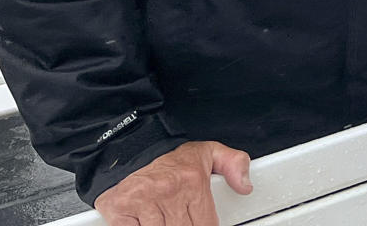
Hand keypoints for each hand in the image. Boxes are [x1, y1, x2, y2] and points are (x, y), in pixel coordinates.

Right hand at [94, 140, 250, 225]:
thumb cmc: (168, 156)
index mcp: (192, 182)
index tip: (198, 219)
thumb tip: (246, 185)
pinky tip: (145, 219)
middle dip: (182, 225)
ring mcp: (143, 203)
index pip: (206, 225)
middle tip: (178, 215)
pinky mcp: (120, 211)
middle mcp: (168, 193)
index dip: (204, 225)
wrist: (129, 147)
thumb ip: (233, 164)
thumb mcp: (207, 152)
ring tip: (162, 215)